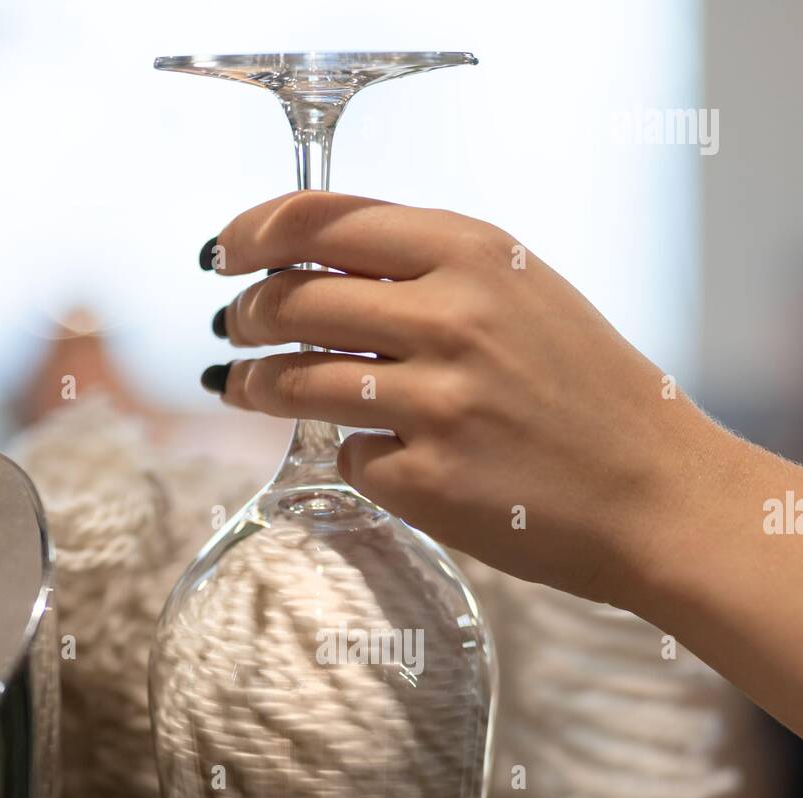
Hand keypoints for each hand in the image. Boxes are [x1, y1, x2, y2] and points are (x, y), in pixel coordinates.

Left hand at [202, 189, 716, 614]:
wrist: (653, 494)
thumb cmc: (591, 392)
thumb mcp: (523, 294)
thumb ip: (430, 270)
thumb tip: (316, 270)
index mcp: (473, 254)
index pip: (321, 222)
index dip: (253, 233)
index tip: (225, 252)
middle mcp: (450, 318)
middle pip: (294, 301)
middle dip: (246, 314)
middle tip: (234, 327)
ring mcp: (436, 403)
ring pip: (299, 380)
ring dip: (258, 383)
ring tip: (247, 387)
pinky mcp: (427, 481)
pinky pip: (349, 457)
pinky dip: (352, 455)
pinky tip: (378, 457)